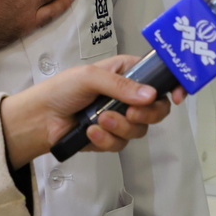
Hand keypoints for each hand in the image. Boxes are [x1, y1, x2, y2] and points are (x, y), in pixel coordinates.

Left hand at [0, 55, 180, 167]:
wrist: (38, 120)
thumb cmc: (61, 90)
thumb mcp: (91, 77)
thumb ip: (122, 86)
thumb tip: (150, 95)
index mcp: (126, 72)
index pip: (159, 77)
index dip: (173, 86)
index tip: (177, 96)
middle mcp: (127, 95)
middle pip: (157, 108)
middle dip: (148, 113)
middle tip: (132, 112)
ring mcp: (120, 117)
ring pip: (140, 128)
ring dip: (120, 126)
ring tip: (98, 121)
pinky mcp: (110, 137)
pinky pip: (121, 143)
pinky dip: (106, 139)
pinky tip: (90, 132)